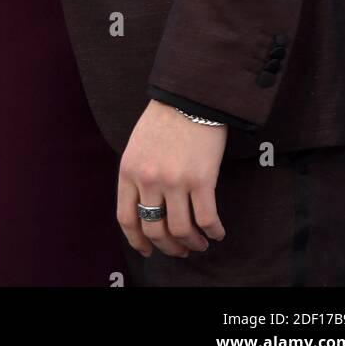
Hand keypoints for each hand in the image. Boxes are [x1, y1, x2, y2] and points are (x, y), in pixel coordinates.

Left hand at [117, 101, 226, 258]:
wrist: (190, 95)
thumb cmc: (164, 118)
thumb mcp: (137, 146)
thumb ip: (137, 175)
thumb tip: (145, 208)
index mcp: (129, 171)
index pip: (127, 218)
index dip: (138, 241)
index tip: (148, 250)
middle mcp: (149, 179)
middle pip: (155, 230)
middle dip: (168, 247)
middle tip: (180, 250)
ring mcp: (175, 181)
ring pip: (181, 231)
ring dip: (192, 243)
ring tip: (200, 243)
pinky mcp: (202, 179)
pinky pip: (207, 218)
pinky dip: (213, 231)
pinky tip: (218, 233)